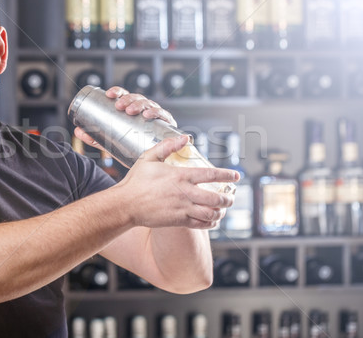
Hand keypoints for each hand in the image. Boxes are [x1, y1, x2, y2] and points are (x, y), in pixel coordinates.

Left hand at [74, 86, 176, 150]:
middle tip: (119, 106)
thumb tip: (77, 131)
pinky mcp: (166, 125)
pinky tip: (149, 116)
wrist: (149, 162)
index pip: (125, 95)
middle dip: (128, 99)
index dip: (118, 91)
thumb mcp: (110, 141)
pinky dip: (158, 113)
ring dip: (140, 105)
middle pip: (137, 98)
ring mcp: (156, 116)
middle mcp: (144, 110)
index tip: (109, 94)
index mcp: (131, 108)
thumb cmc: (130, 146)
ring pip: (149, 105)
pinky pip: (164, 116)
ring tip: (132, 111)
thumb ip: (95, 137)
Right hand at [115, 135, 238, 229]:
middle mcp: (185, 193)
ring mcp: (183, 209)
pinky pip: (201, 224)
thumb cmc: (136, 181)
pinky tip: (212, 220)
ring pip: (211, 213)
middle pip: (216, 197)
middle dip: (228, 198)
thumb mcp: (149, 158)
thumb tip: (185, 138)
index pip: (210, 174)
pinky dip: (210, 223)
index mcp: (180, 176)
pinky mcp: (178, 221)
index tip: (236, 176)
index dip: (226, 175)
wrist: (126, 205)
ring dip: (221, 212)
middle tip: (231, 197)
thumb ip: (167, 146)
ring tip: (223, 209)